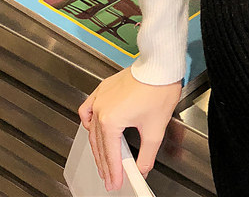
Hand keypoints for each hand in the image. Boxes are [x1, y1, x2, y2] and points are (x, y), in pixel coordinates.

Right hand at [78, 65, 181, 191]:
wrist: (160, 66)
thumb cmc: (158, 89)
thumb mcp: (155, 129)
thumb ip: (147, 155)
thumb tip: (142, 169)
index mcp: (111, 120)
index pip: (110, 154)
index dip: (113, 172)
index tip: (115, 182)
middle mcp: (101, 109)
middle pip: (100, 145)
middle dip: (105, 164)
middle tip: (110, 178)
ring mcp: (100, 98)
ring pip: (93, 130)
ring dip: (97, 147)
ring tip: (103, 160)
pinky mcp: (104, 89)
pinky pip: (88, 108)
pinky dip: (88, 121)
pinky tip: (92, 128)